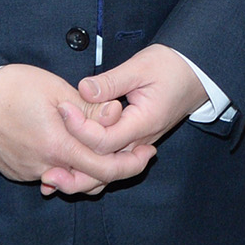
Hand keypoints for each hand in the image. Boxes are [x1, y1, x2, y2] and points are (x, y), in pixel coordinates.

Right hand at [0, 63, 153, 196]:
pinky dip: (65, 166)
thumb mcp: (56, 90)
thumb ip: (88, 109)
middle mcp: (43, 167)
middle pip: (90, 181)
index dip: (131, 164)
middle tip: (135, 153)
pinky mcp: (16, 170)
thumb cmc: (10, 87)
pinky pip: (48, 174)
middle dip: (117, 169)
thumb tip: (115, 115)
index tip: (148, 153)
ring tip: (105, 147)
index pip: (105, 168)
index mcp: (57, 146)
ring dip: (90, 168)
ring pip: (69, 179)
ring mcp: (27, 171)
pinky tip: (71, 148)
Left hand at [40, 45, 209, 191]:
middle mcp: (142, 141)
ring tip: (52, 179)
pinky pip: (112, 164)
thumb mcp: (141, 66)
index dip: (80, 129)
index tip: (62, 109)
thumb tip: (83, 90)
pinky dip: (91, 170)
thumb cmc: (171, 66)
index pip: (105, 140)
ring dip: (81, 178)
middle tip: (47, 172)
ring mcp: (139, 144)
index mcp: (144, 122)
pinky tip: (69, 170)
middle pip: (106, 169)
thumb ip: (112, 81)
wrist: (197, 72)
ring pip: (109, 173)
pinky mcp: (135, 142)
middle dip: (75, 172)